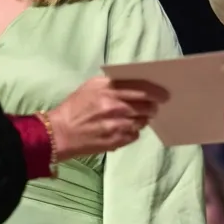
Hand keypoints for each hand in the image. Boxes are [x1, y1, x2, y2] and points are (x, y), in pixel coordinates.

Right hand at [49, 77, 166, 160]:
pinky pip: (135, 134)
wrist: (60, 133)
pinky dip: (132, 132)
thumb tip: (135, 84)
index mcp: (108, 89)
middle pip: (147, 106)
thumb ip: (112, 84)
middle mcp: (115, 106)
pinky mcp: (117, 140)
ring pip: (142, 121)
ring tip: (133, 118)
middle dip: (153, 106)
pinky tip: (123, 129)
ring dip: (142, 120)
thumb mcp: (90, 87)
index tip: (164, 95)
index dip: (157, 92)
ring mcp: (117, 124)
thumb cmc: (75, 108)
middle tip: (154, 107)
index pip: (142, 88)